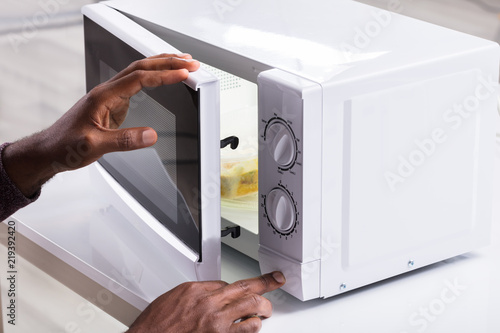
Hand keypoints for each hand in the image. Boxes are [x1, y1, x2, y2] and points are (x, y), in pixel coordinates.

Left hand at [2, 54, 199, 196]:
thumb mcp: (95, 146)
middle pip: (141, 67)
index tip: (182, 73)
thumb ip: (125, 140)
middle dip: (167, 62)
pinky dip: (152, 76)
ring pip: (138, 72)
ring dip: (161, 65)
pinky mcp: (112, 104)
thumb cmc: (66, 146)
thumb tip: (151, 135)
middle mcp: (107, 92)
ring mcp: (109, 96)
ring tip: (181, 63)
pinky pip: (136, 83)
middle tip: (190, 63)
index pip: (139, 78)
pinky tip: (161, 77)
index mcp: (103, 96)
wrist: (50, 150)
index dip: (163, 75)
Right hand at [127, 272, 285, 332]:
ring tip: (265, 312)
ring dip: (262, 310)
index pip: (226, 283)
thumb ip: (195, 294)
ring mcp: (216, 324)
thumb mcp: (172, 299)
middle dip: (265, 286)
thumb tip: (209, 293)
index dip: (238, 287)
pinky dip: (252, 329)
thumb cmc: (155, 325)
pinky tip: (253, 327)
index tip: (248, 286)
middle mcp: (209, 305)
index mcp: (196, 291)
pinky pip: (246, 332)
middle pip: (245, 290)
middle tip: (274, 283)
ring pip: (251, 310)